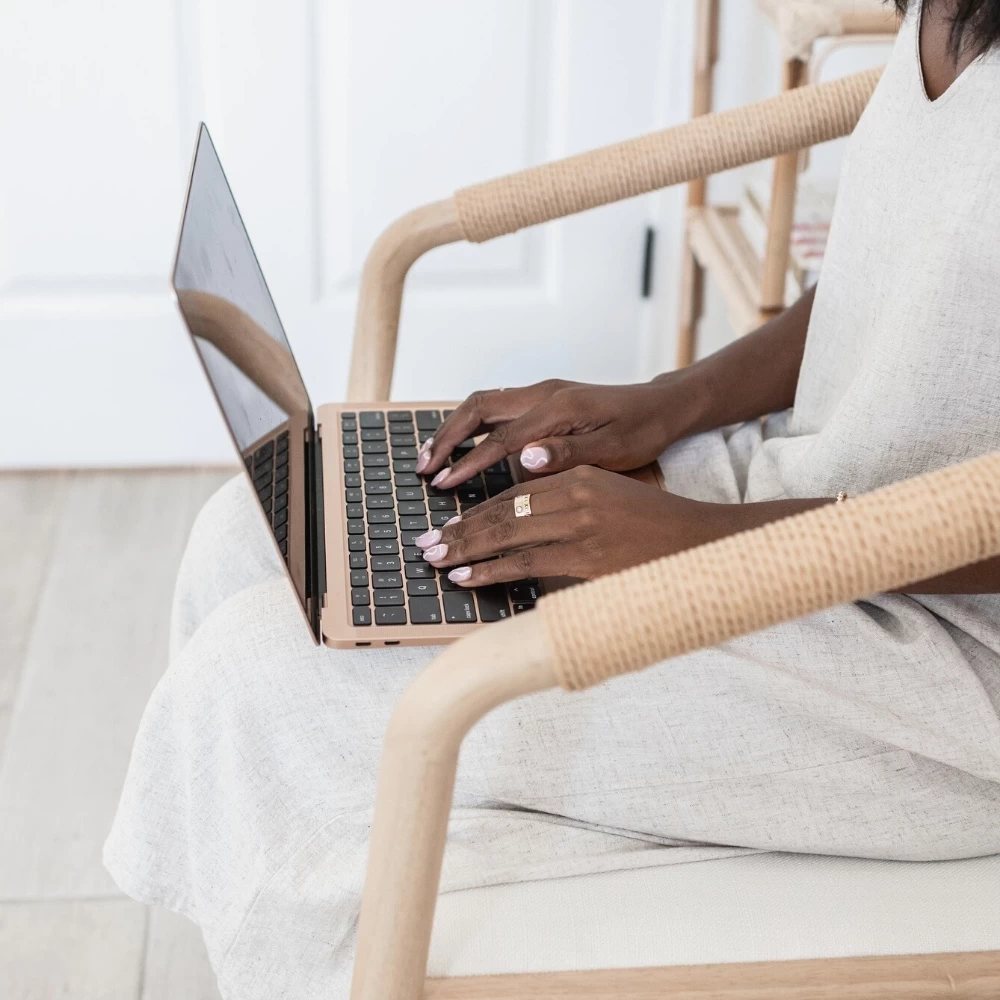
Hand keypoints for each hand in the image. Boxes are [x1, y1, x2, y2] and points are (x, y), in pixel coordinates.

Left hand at [412, 466, 722, 585]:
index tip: (448, 523)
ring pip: (507, 536)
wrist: (700, 543)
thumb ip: (567, 500)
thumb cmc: (655, 526)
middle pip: (502, 511)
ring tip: (435, 561)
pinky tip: (468, 577)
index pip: (513, 493)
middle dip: (459, 529)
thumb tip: (521, 519)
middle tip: (426, 544)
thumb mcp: (608, 496)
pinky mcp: (587, 558)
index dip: (476, 509)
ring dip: (465, 549)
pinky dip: (493, 570)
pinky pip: (527, 563)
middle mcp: (575, 495)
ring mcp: (581, 526)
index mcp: (578, 476)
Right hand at [416, 376, 701, 489]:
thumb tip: (524, 458)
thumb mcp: (613, 450)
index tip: (444, 485)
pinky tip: (461, 445)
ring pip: (483, 404)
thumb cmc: (642, 432)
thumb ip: (567, 454)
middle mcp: (544, 393)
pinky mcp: (544, 398)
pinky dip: (472, 425)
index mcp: (559, 408)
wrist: (661, 407)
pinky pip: (497, 407)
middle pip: (478, 408)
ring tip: (431, 457)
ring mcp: (542, 392)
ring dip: (454, 428)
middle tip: (423, 468)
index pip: (501, 437)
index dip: (469, 463)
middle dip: (446, 437)